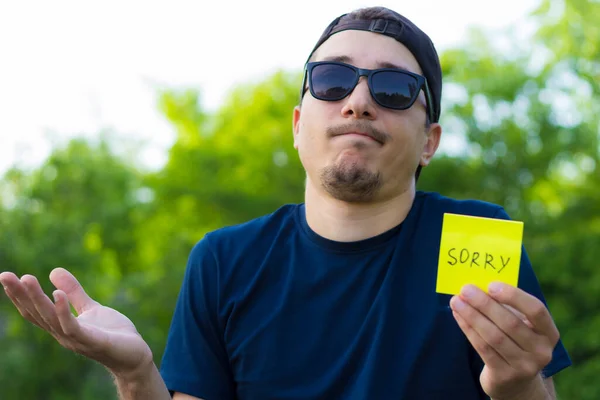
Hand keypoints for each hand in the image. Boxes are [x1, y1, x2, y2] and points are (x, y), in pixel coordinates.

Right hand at [0, 268, 153, 378]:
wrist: (134, 355)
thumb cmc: (112, 333)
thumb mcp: (90, 308)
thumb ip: (74, 292)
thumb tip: (53, 270)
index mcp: (61, 327)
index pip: (35, 311)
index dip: (20, 296)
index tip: (6, 277)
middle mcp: (63, 335)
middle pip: (37, 314)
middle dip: (21, 295)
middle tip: (5, 275)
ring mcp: (76, 340)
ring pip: (51, 318)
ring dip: (38, 299)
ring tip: (27, 279)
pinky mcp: (92, 341)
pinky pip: (73, 326)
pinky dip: (63, 311)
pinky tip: (58, 294)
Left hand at [449, 282, 558, 399]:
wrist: (515, 381)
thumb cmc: (515, 340)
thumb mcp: (520, 324)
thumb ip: (507, 306)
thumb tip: (479, 285)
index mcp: (549, 333)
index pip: (536, 310)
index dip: (514, 296)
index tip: (491, 285)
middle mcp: (541, 351)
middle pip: (510, 323)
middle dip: (484, 304)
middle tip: (465, 289)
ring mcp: (524, 366)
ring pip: (493, 336)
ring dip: (472, 315)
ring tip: (456, 301)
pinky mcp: (504, 375)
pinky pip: (483, 348)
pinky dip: (468, 329)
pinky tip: (458, 315)